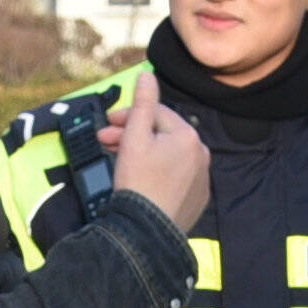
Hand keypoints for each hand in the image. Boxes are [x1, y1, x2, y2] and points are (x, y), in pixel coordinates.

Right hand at [110, 75, 210, 234]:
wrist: (147, 232)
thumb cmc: (139, 183)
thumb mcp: (135, 137)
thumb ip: (143, 103)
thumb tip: (148, 75)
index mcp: (188, 135)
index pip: (155, 115)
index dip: (127, 116)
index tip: (106, 124)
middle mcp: (201, 154)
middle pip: (161, 135)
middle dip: (131, 135)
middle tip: (105, 142)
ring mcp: (202, 178)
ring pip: (168, 156)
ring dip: (144, 153)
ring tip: (120, 161)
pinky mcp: (197, 198)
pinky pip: (176, 177)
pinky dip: (158, 173)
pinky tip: (141, 179)